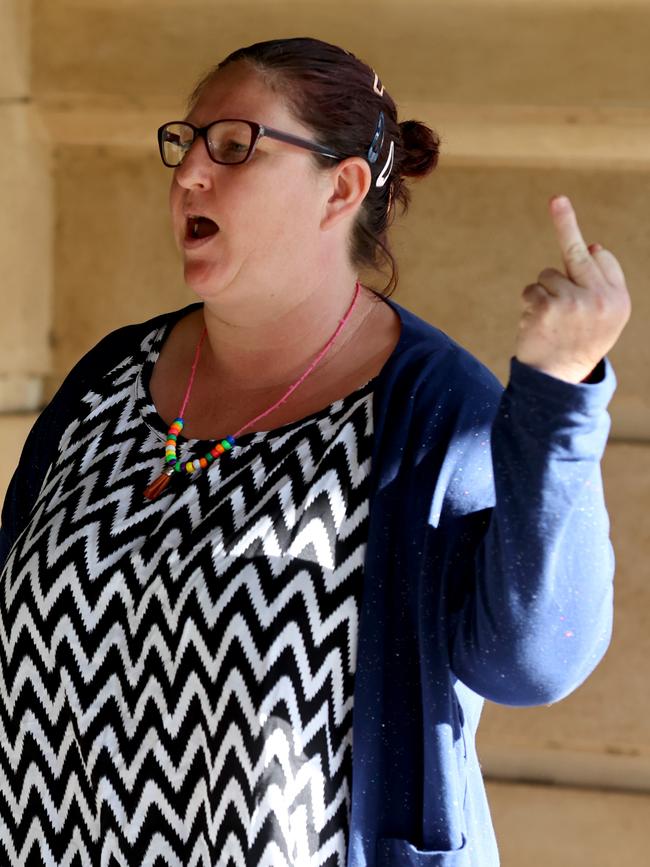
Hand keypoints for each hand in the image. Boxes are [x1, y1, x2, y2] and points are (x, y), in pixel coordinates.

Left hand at [515, 195, 630, 382]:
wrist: (558, 382)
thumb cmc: (579, 345)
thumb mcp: (602, 319)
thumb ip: (601, 285)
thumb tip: (593, 244)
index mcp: (619, 300)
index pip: (602, 260)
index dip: (591, 257)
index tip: (586, 235)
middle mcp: (600, 299)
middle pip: (578, 252)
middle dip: (566, 222)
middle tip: (557, 198)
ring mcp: (573, 301)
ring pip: (548, 275)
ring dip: (544, 293)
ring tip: (550, 322)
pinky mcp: (547, 305)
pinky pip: (532, 289)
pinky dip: (530, 304)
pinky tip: (537, 325)